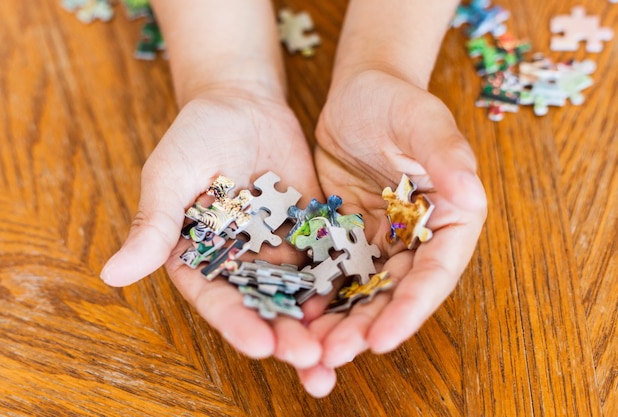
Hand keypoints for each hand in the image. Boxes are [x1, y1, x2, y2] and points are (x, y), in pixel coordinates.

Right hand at [100, 86, 324, 369]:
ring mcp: (279, 250)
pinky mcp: (311, 231)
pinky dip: (344, 281)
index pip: (217, 299)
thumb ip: (153, 225)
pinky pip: (329, 259)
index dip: (237, 323)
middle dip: (286, 335)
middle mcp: (241, 264)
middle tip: (310, 359)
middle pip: (264, 306)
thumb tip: (110, 274)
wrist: (243, 105)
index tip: (259, 345)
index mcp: (200, 260)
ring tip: (341, 350)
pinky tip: (364, 300)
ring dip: (320, 323)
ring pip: (300, 294)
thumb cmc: (196, 136)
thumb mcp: (170, 176)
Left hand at [297, 69, 486, 395]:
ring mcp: (381, 240)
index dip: (411, 309)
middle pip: (395, 292)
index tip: (382, 339)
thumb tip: (472, 195)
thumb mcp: (424, 121)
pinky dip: (317, 294)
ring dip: (338, 321)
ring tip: (310, 348)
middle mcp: (418, 239)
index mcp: (450, 220)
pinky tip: (294, 312)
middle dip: (365, 326)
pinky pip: (332, 271)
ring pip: (361, 290)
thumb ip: (448, 156)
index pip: (435, 273)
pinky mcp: (347, 236)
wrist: (358, 92)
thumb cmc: (397, 100)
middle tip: (333, 354)